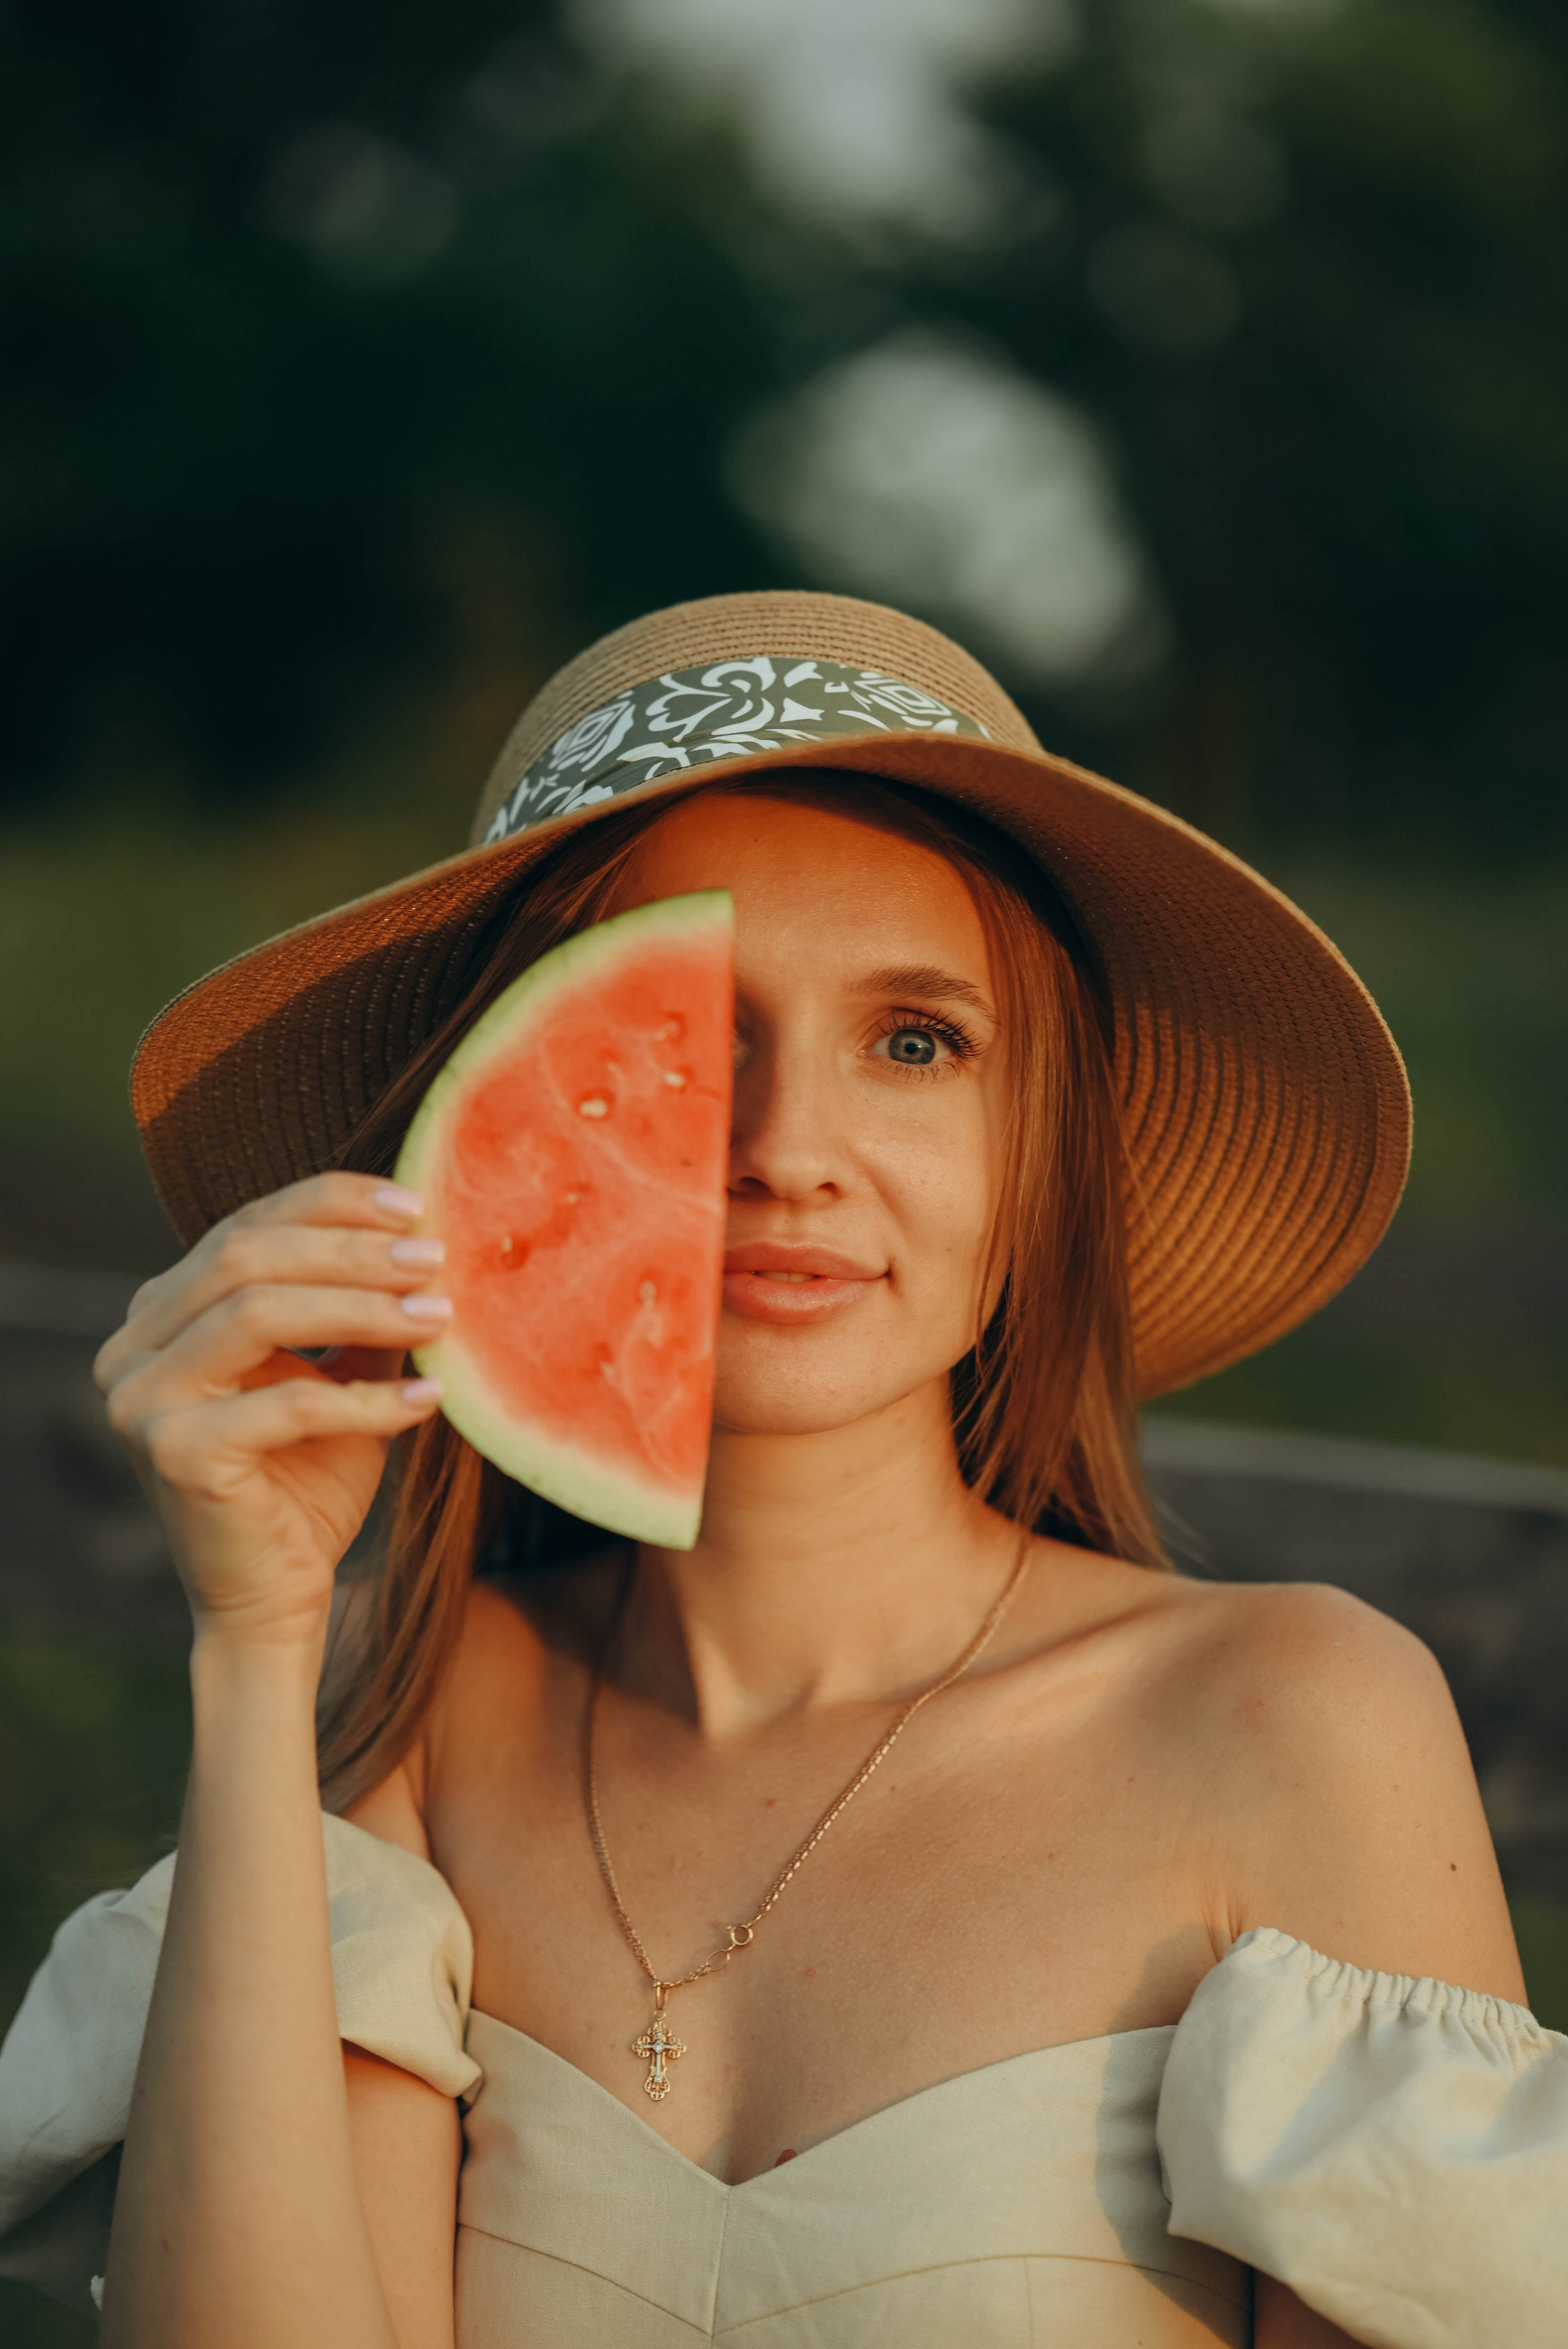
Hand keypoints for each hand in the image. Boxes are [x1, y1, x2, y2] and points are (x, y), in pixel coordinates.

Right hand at [94, 1174, 450, 1649]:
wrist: (277, 1600)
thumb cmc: (309, 1482)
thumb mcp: (340, 1377)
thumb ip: (360, 1312)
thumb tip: (425, 1238)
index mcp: (162, 1312)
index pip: (243, 1225)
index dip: (331, 1204)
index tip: (416, 1205)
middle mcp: (133, 1347)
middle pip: (245, 1257)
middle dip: (350, 1250)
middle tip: (433, 1259)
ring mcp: (140, 1399)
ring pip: (258, 1313)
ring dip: (362, 1307)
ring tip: (438, 1315)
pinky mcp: (174, 1452)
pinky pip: (287, 1403)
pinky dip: (368, 1400)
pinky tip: (431, 1400)